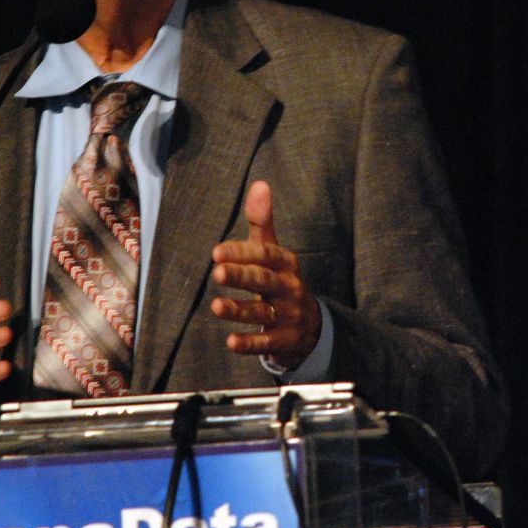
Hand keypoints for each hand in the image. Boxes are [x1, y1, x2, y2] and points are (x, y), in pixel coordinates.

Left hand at [210, 181, 321, 368]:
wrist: (311, 324)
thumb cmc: (280, 279)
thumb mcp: (274, 251)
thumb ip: (262, 221)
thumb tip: (260, 183)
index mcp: (286, 263)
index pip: (265, 255)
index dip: (242, 253)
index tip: (216, 252)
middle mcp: (289, 288)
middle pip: (264, 281)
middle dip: (241, 277)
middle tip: (217, 273)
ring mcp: (289, 316)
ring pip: (263, 313)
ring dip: (239, 311)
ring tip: (216, 306)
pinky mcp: (285, 341)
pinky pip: (267, 343)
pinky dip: (250, 344)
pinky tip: (231, 342)